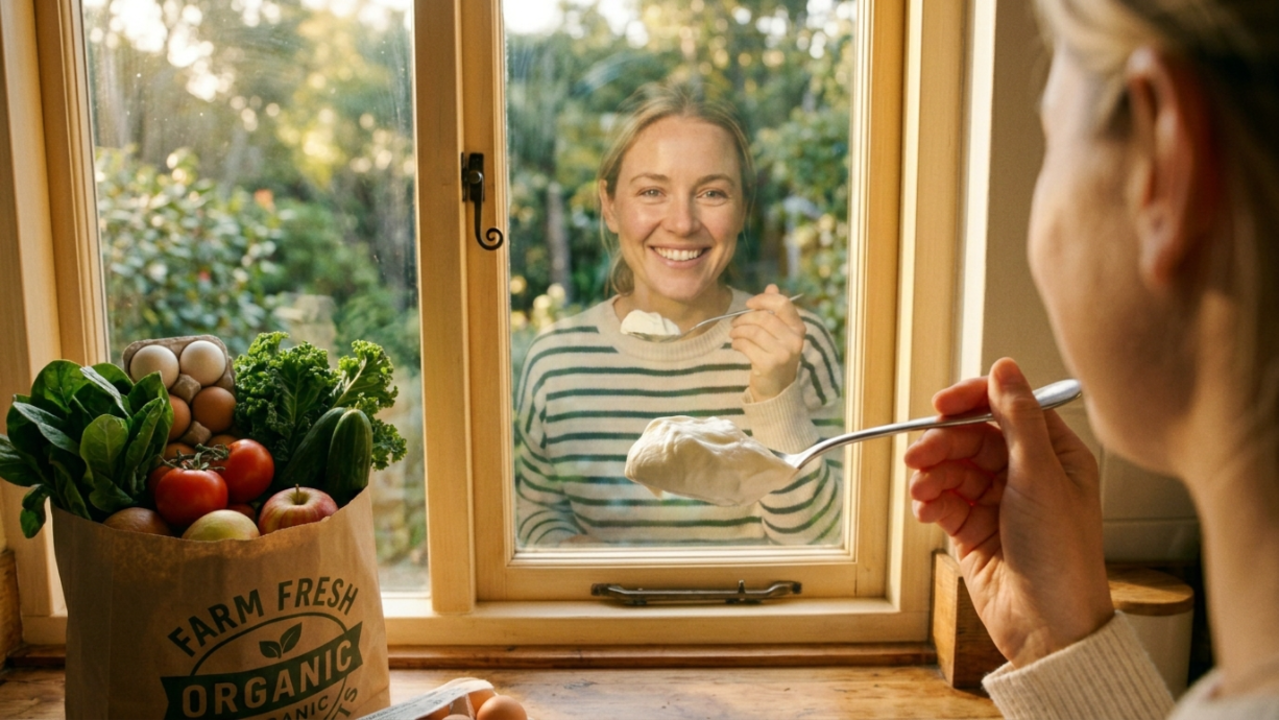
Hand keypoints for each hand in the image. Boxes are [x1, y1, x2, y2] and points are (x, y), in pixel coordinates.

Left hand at [729, 284, 806, 400]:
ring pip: (753, 331)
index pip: (782, 304)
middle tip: (735, 323)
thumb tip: (771, 286)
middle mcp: (794, 340)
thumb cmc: (776, 355)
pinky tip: (735, 344)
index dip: (763, 300)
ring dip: (738, 330)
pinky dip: (737, 342)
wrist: (776, 388)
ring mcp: (783, 353)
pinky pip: (746, 345)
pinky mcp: (769, 364)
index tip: (749, 304)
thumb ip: (776, 310)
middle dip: (744, 318)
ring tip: (733, 334)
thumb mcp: (779, 332)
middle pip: (764, 318)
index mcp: (798, 328)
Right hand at [904, 358, 1113, 667]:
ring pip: (952, 468)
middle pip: (971, 438)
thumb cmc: (1061, 556)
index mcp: (1054, 455)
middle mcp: (1026, 474)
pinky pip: (943, 500)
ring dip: (932, 475)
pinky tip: (927, 511)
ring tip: (923, 492)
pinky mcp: (973, 529)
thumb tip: (1005, 367)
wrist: (1048, 626)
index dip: (971, 402)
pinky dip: (930, 501)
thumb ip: (1019, 420)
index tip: (940, 406)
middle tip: (917, 456)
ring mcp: (998, 502)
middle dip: (942, 445)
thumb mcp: (1040, 477)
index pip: (1006, 408)